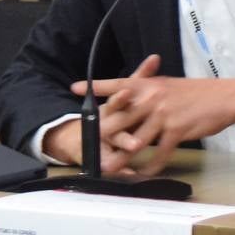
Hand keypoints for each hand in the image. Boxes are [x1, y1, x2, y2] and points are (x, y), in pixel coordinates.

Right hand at [40, 55, 162, 172]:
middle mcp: (104, 127)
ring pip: (113, 152)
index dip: (120, 99)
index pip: (114, 103)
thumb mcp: (124, 94)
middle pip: (113, 131)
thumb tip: (156, 57)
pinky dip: (124, 173)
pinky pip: (115, 169)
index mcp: (109, 110)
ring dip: (123, 157)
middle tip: (136, 141)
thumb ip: (140, 77)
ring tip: (134, 160)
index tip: (128, 93)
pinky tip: (132, 177)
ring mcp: (102, 145)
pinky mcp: (103, 162)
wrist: (78, 137)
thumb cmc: (110, 113)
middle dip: (124, 136)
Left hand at [73, 68, 234, 174]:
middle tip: (88, 144)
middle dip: (103, 133)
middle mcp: (152, 98)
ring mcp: (162, 115)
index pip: (117, 84)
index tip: (75, 88)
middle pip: (120, 117)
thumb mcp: (169, 86)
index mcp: (149, 84)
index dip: (96, 87)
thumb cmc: (197, 93)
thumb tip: (133, 99)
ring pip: (135, 140)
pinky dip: (151, 165)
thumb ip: (150, 92)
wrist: (224, 98)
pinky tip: (145, 173)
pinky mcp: (175, 131)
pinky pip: (159, 153)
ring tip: (108, 168)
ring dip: (121, 158)